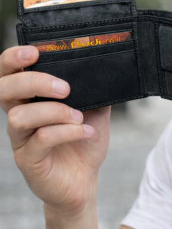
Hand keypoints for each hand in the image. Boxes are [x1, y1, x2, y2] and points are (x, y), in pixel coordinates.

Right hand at [0, 45, 110, 223]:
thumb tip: (104, 66)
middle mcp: (20, 115)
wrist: (85, 178)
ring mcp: (21, 140)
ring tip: (79, 115)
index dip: (13, 59)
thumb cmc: (84, 140)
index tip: (34, 51)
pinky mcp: (29, 160)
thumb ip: (93, 89)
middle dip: (33, 81)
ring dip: (54, 111)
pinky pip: (40, 140)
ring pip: (19, 116)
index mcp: (32, 99)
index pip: (10, 74)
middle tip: (64, 87)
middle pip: (5, 90)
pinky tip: (86, 132)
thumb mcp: (94, 109)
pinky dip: (67, 132)